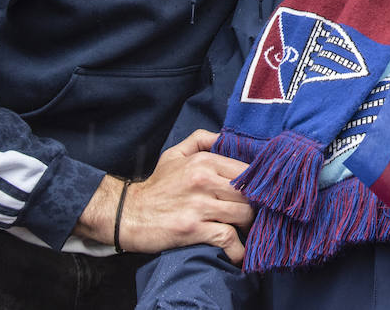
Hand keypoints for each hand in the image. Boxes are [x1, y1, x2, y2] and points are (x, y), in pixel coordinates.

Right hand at [75, 129, 254, 263]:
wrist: (126, 214)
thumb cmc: (155, 186)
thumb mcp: (174, 154)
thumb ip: (200, 140)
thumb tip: (224, 136)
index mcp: (203, 161)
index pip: (246, 170)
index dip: (259, 184)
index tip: (263, 195)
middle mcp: (204, 180)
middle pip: (248, 193)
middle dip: (257, 206)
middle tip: (259, 215)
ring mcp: (199, 205)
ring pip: (243, 214)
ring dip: (250, 226)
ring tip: (250, 232)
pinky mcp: (193, 229)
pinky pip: (227, 238)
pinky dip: (237, 249)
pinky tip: (240, 254)